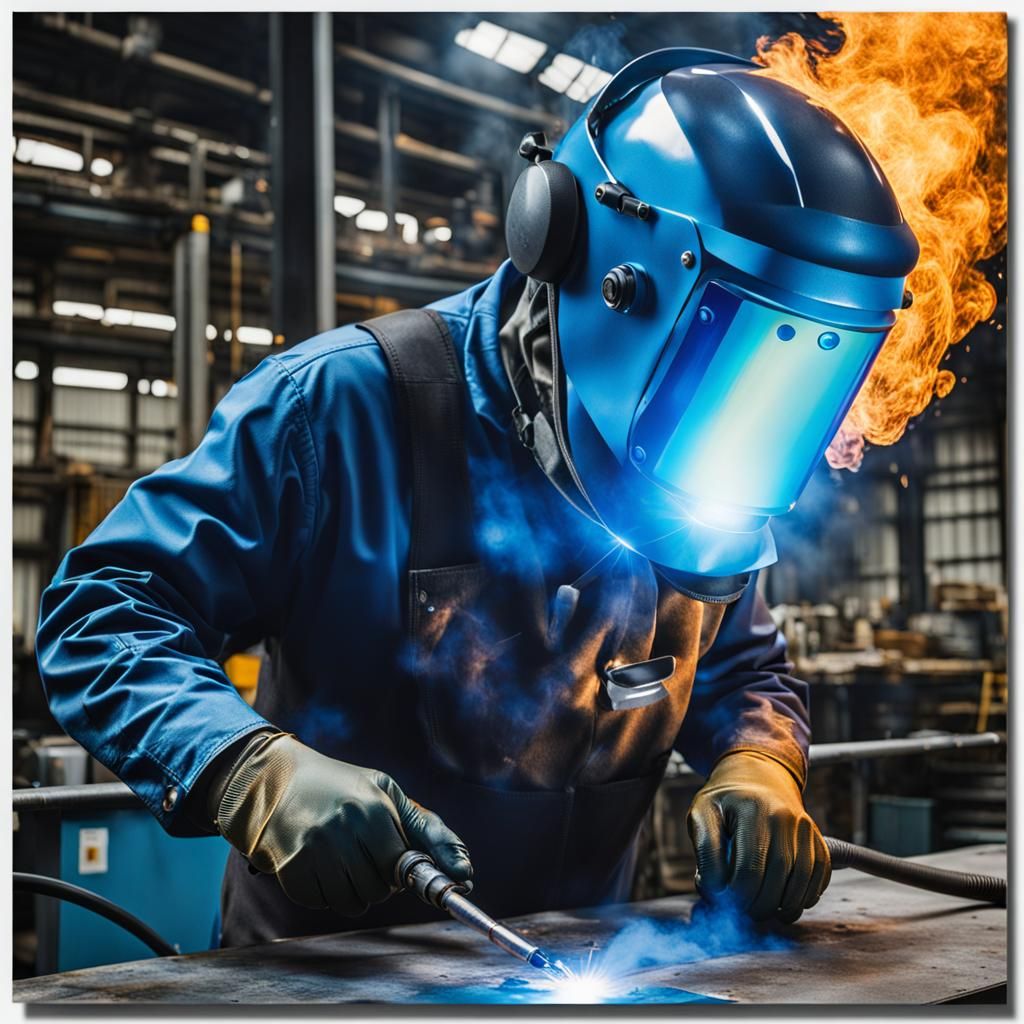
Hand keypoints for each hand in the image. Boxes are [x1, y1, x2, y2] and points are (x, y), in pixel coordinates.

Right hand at [213, 732, 472, 915]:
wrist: (278, 779)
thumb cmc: (344, 788)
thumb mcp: (388, 795)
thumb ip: (430, 832)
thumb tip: (466, 874)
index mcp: (373, 809)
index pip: (402, 866)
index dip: (401, 868)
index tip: (398, 866)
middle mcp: (343, 829)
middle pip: (378, 889)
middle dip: (378, 880)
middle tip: (364, 856)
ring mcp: (314, 850)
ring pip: (351, 903)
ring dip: (353, 891)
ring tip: (343, 860)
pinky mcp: (290, 867)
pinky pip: (321, 903)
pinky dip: (324, 893)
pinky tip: (319, 864)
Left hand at [687, 750, 829, 921]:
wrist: (757, 777)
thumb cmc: (724, 802)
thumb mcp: (702, 815)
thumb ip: (706, 852)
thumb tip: (716, 890)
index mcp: (751, 809)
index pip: (748, 869)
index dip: (735, 896)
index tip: (722, 902)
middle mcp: (784, 817)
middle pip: (777, 877)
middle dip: (759, 905)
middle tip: (743, 913)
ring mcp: (804, 827)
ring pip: (802, 880)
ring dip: (785, 906)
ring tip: (764, 912)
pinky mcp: (817, 838)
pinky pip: (819, 875)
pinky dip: (805, 896)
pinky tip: (785, 902)